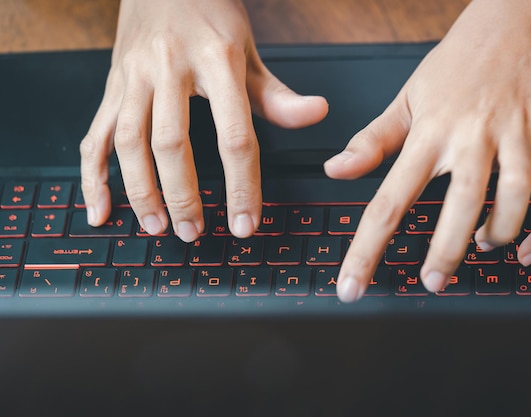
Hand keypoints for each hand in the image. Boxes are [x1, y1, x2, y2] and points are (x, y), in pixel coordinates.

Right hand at [80, 0, 327, 241]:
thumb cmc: (209, 14)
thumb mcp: (248, 50)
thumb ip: (277, 93)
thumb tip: (317, 114)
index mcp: (216, 60)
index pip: (234, 135)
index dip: (242, 185)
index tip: (245, 223)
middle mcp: (169, 67)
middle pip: (173, 142)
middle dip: (183, 195)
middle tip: (195, 232)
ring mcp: (133, 76)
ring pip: (129, 141)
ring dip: (140, 190)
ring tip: (156, 226)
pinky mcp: (111, 86)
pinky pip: (95, 134)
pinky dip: (93, 176)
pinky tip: (102, 209)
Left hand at [325, 1, 530, 301]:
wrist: (512, 23)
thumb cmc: (454, 67)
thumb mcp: (405, 100)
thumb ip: (371, 142)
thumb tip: (335, 171)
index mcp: (429, 131)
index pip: (390, 199)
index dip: (366, 250)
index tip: (352, 286)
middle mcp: (473, 132)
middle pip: (460, 204)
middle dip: (445, 252)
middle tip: (432, 281)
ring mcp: (519, 132)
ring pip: (514, 198)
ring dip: (498, 235)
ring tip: (482, 247)